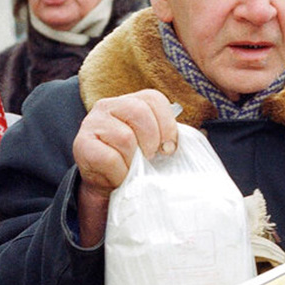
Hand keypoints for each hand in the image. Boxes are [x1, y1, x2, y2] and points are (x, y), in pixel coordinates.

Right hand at [72, 90, 179, 244]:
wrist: (109, 185)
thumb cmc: (138, 162)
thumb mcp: (157, 144)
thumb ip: (172, 135)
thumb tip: (202, 134)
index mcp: (132, 101)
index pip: (154, 99)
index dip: (167, 125)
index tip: (169, 149)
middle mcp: (109, 105)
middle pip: (140, 112)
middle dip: (151, 141)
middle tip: (150, 159)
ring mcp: (92, 122)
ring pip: (125, 137)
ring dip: (134, 161)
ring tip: (132, 169)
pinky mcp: (81, 144)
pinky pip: (108, 157)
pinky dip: (119, 173)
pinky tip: (118, 176)